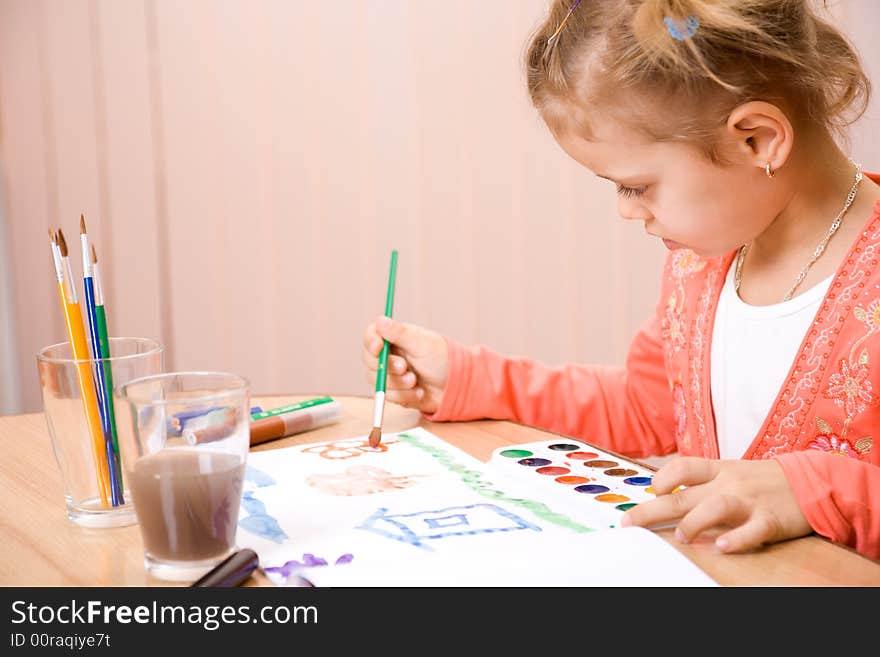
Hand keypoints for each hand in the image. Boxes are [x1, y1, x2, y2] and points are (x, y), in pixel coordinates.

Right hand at [361, 315, 448, 413]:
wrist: (457, 386)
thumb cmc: (443, 359)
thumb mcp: (422, 343)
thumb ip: (399, 333)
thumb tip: (379, 320)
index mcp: (395, 338)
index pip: (372, 335)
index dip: (371, 341)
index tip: (378, 347)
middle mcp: (390, 355)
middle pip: (370, 360)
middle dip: (387, 367)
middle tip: (404, 367)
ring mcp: (391, 374)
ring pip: (377, 381)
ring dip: (397, 384)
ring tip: (416, 382)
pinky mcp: (395, 392)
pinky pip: (388, 396)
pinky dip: (404, 396)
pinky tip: (419, 392)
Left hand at [621, 457, 811, 552]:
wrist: (812, 480)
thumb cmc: (763, 479)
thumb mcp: (731, 471)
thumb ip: (702, 481)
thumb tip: (664, 495)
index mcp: (718, 469)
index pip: (681, 467)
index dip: (660, 479)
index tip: (652, 494)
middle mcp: (729, 483)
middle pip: (683, 494)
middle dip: (651, 510)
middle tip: (629, 524)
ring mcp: (749, 501)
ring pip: (714, 508)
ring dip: (693, 523)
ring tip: (681, 536)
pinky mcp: (771, 520)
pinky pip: (752, 530)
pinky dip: (737, 539)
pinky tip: (723, 547)